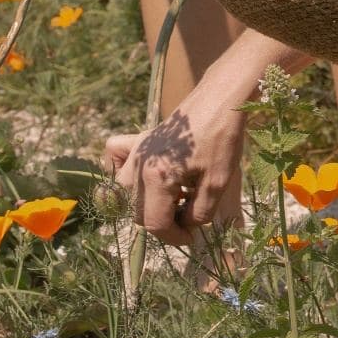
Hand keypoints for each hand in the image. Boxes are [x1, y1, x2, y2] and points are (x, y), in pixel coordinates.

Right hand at [104, 61, 255, 245]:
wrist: (221, 100)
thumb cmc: (223, 140)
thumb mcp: (217, 184)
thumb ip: (198, 213)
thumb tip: (185, 225)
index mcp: (157, 179)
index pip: (155, 224)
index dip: (174, 237)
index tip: (190, 236)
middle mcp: (138, 167)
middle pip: (138, 213)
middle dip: (162, 221)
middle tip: (187, 214)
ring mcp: (135, 152)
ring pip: (125, 193)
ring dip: (146, 201)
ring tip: (174, 195)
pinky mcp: (138, 139)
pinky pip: (115, 158)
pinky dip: (120, 168)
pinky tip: (143, 173)